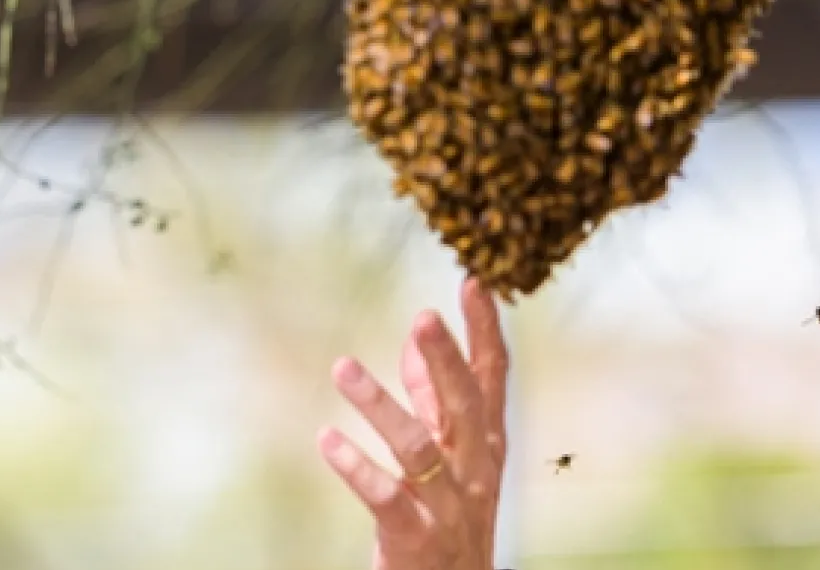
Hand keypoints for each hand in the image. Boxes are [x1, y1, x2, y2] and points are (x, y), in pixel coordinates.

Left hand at [319, 277, 509, 569]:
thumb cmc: (449, 521)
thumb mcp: (451, 459)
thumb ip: (435, 404)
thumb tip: (417, 344)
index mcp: (484, 446)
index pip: (491, 379)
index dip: (485, 332)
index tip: (475, 283)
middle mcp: (475, 472)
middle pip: (465, 406)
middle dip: (447, 360)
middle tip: (423, 317)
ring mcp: (449, 506)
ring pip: (419, 448)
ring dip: (380, 404)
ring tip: (343, 368)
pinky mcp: (417, 537)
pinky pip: (387, 498)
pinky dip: (356, 469)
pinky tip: (327, 441)